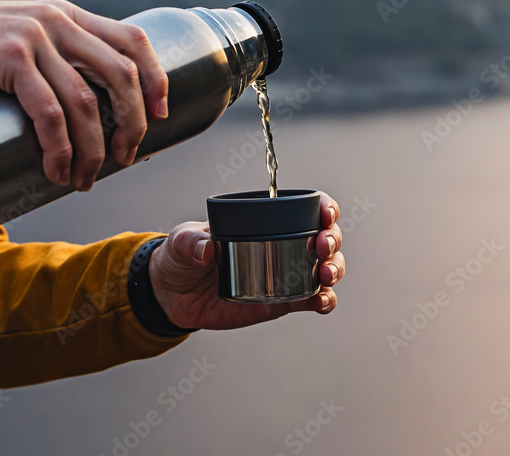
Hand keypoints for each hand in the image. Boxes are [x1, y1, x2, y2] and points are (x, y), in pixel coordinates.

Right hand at [0, 0, 167, 190]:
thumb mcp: (25, 34)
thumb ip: (58, 54)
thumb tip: (93, 102)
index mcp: (70, 16)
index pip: (134, 41)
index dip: (156, 79)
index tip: (161, 115)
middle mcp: (60, 22)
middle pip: (121, 76)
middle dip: (132, 124)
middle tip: (125, 157)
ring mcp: (35, 38)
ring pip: (86, 102)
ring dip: (92, 149)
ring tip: (83, 178)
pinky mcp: (9, 59)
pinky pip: (49, 112)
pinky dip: (59, 147)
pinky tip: (56, 168)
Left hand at [149, 193, 344, 329]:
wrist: (174, 295)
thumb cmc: (182, 256)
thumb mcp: (181, 241)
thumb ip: (190, 242)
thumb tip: (207, 250)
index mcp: (267, 221)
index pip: (308, 208)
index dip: (325, 208)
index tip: (325, 215)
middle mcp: (285, 244)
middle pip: (326, 237)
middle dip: (333, 240)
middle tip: (322, 247)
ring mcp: (286, 273)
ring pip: (326, 268)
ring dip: (334, 269)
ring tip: (324, 276)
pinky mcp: (283, 301)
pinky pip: (312, 300)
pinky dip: (324, 300)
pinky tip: (321, 302)